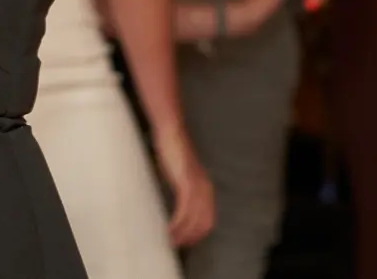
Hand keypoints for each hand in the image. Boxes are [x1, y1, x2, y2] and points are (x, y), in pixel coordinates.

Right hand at [151, 124, 215, 248]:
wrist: (171, 132)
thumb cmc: (172, 151)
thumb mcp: (180, 174)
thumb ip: (182, 188)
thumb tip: (178, 204)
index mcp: (206, 188)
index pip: (207, 220)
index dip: (197, 234)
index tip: (184, 241)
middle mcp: (206, 189)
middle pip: (204, 223)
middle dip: (190, 237)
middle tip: (175, 244)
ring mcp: (197, 186)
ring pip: (194, 220)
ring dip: (182, 233)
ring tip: (170, 240)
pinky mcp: (187, 183)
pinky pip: (185, 210)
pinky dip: (178, 223)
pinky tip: (169, 228)